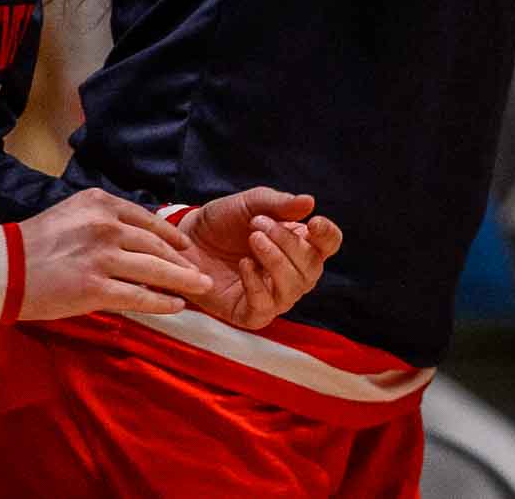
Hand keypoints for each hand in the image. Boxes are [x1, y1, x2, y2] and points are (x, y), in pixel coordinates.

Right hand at [15, 187, 213, 320]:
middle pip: (157, 245)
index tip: (186, 247)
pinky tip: (175, 305)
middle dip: (183, 261)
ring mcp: (102, 257)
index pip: (148, 220)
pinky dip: (162, 302)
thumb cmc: (32, 243)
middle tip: (201, 272)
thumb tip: (136, 237)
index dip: (172, 235)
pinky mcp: (95, 288)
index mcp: (100, 203)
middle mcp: (105, 226)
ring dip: (182, 280)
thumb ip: (103, 220)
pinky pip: (139, 296)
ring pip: (155, 269)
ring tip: (199, 288)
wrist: (0, 268)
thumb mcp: (72, 214)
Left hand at [178, 187, 342, 330]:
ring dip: (275, 262)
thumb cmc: (222, 222)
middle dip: (289, 244)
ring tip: (252, 241)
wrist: (185, 240)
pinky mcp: (250, 313)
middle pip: (313, 267)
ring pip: (294, 288)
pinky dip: (257, 284)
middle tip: (258, 226)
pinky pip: (266, 307)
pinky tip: (244, 265)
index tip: (313, 223)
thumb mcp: (249, 204)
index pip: (329, 244)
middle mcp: (292, 272)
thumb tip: (310, 202)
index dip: (327, 235)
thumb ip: (279, 203)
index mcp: (298, 243)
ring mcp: (273, 295)